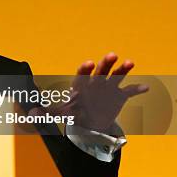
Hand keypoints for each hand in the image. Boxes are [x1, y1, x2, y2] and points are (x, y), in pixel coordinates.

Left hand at [31, 52, 148, 133]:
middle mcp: (95, 82)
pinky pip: (129, 91)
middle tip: (112, 55)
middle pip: (101, 70)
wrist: (91, 121)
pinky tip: (145, 87)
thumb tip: (32, 113)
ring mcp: (108, 88)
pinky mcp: (119, 96)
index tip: (89, 63)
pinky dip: (137, 89)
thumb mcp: (63, 112)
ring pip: (116, 76)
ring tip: (130, 62)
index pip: (82, 74)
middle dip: (106, 63)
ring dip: (123, 69)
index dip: (86, 68)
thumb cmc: (75, 111)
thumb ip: (49, 112)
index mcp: (81, 85)